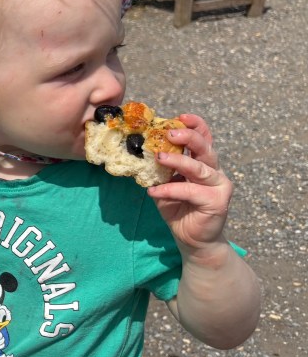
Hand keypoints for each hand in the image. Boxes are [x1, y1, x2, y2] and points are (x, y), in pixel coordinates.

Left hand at [146, 113, 231, 258]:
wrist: (191, 239)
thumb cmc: (178, 207)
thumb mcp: (165, 183)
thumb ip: (160, 168)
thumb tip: (139, 149)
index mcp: (203, 163)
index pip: (204, 138)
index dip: (195, 125)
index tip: (180, 117)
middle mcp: (214, 171)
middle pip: (205, 148)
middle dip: (187, 137)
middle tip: (168, 133)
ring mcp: (219, 186)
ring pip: (198, 168)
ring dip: (177, 161)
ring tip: (158, 157)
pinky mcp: (217, 202)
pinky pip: (191, 191)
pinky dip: (170, 189)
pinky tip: (154, 191)